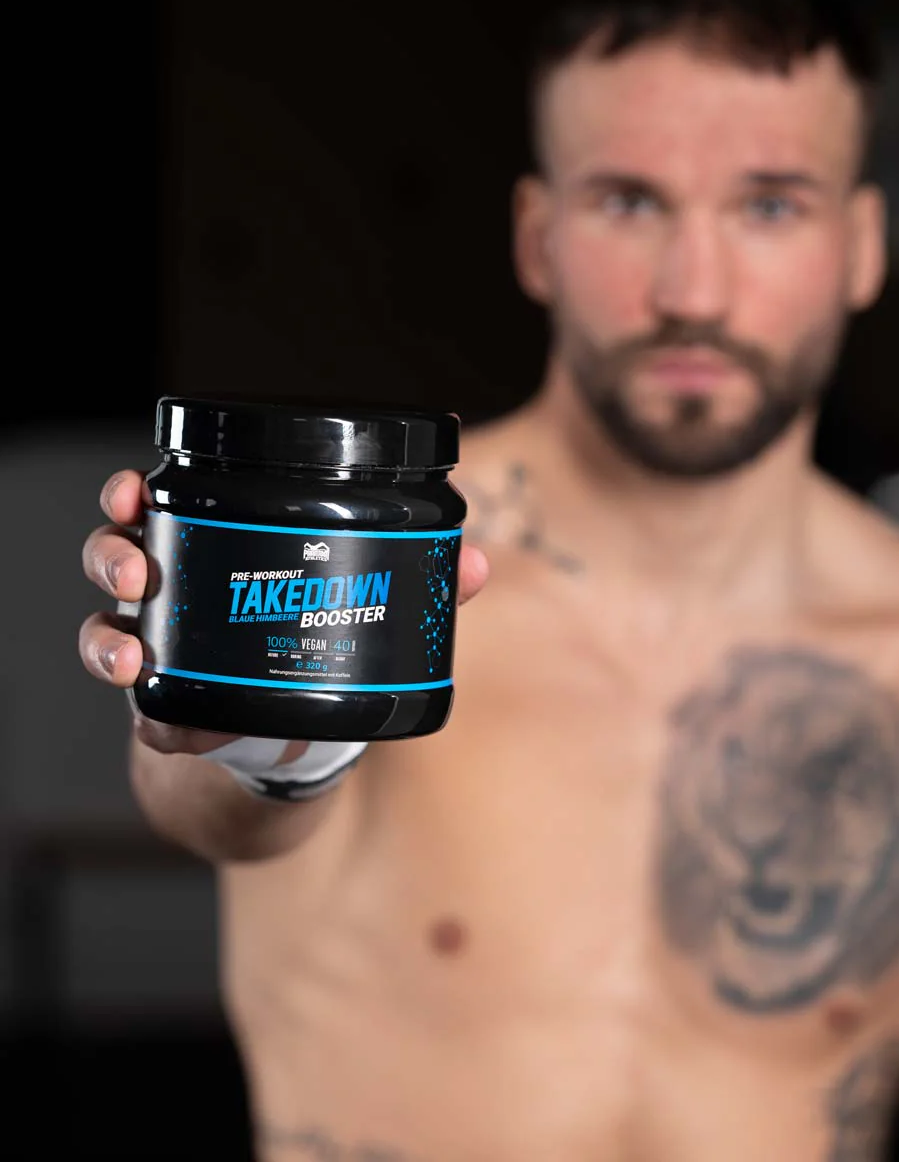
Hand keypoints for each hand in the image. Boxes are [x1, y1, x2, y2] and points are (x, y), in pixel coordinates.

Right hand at [78, 469, 489, 755]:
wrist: (289, 728)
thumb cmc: (318, 638)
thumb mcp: (366, 605)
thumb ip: (418, 587)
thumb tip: (476, 564)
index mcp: (213, 551)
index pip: (156, 506)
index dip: (131, 490)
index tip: (135, 485)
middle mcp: (175, 595)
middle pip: (116, 557)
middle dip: (113, 554)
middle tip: (136, 570)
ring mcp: (165, 653)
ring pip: (107, 630)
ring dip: (107, 636)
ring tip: (134, 649)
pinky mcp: (172, 714)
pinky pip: (148, 714)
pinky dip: (155, 718)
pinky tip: (168, 723)